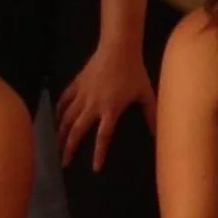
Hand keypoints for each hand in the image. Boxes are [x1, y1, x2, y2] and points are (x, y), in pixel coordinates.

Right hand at [57, 41, 153, 170]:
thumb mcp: (145, 94)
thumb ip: (152, 115)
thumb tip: (161, 132)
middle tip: (64, 162)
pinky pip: (64, 100)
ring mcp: (82, 94)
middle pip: (77, 131)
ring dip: (61, 133)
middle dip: (69, 148)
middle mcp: (93, 105)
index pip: (103, 137)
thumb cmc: (134, 72)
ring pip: (66, 118)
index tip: (95, 168)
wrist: (118, 48)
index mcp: (110, 109)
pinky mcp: (76, 84)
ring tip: (57, 146)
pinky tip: (56, 121)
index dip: (98, 153)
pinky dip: (58, 111)